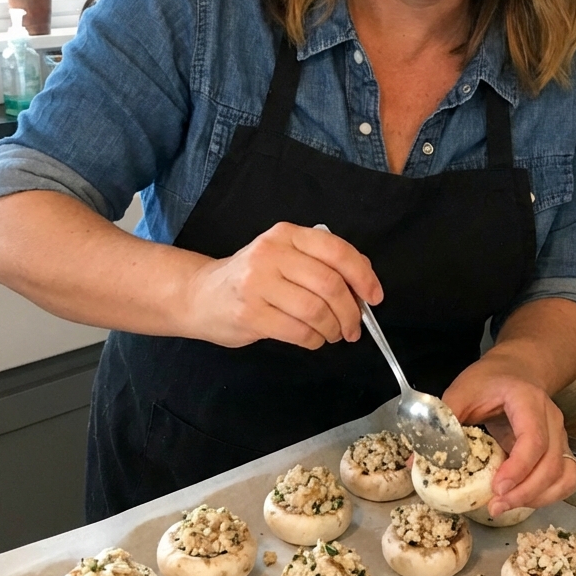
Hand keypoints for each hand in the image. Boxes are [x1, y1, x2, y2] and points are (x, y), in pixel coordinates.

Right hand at [183, 222, 382, 349]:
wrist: (200, 294)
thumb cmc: (251, 278)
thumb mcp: (284, 256)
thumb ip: (320, 262)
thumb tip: (364, 283)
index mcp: (287, 235)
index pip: (336, 250)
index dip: (363, 275)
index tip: (374, 297)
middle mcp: (271, 253)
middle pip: (330, 284)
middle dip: (351, 312)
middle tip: (354, 327)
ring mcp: (257, 283)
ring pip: (316, 310)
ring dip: (333, 329)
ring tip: (333, 334)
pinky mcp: (250, 314)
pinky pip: (298, 331)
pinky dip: (314, 340)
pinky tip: (313, 339)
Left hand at [442, 358, 575, 515]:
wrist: (517, 370)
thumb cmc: (489, 380)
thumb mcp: (462, 391)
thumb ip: (442, 423)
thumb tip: (416, 462)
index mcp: (528, 400)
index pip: (533, 438)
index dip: (518, 467)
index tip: (497, 488)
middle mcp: (551, 420)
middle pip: (551, 463)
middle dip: (525, 492)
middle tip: (494, 506)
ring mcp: (559, 437)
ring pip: (562, 475)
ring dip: (537, 498)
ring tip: (504, 507)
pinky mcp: (558, 451)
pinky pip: (565, 480)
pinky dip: (548, 496)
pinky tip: (521, 500)